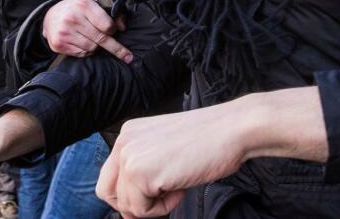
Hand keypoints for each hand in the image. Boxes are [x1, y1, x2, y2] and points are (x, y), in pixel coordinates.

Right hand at [42, 0, 131, 62]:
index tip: (114, 30)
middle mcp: (73, 18)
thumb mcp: (92, 3)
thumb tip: (122, 27)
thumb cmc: (76, 9)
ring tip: (92, 38)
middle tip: (127, 56)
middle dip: (115, 48)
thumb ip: (109, 12)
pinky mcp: (58, 44)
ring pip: (92, 49)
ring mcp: (64, 32)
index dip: (113, 29)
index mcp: (84, 5)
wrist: (50, 16)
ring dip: (97, 47)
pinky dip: (86, 51)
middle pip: (101, 39)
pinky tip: (82, 42)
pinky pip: (82, 54)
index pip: (107, 25)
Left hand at [95, 89, 326, 217]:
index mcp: (129, 133)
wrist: (233, 129)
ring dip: (152, 206)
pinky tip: (181, 188)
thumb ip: (146, 167)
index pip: (111, 175)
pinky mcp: (139, 173)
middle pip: (106, 192)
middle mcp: (124, 141)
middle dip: (132, 204)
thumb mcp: (167, 150)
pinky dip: (162, 209)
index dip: (132, 193)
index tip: (157, 192)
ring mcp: (129, 156)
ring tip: (178, 187)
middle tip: (161, 198)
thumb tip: (131, 205)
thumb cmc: (210, 140)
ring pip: (125, 205)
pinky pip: (140, 210)